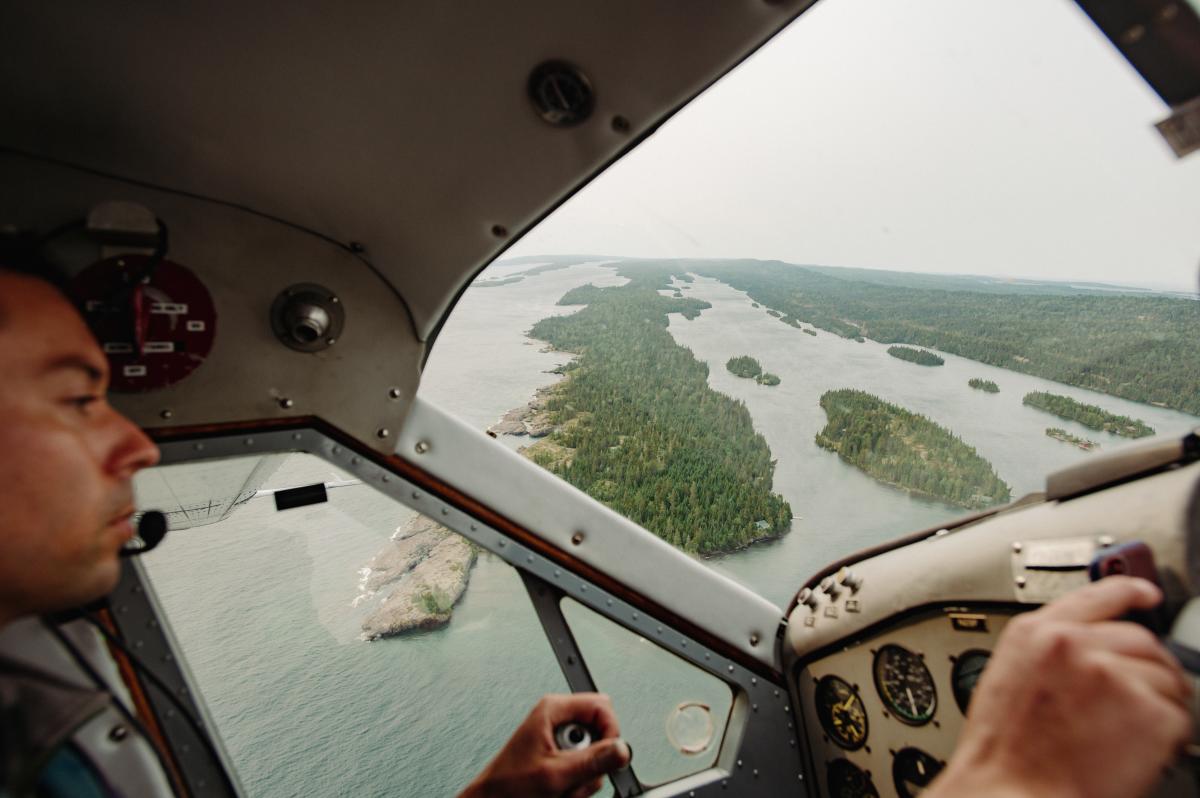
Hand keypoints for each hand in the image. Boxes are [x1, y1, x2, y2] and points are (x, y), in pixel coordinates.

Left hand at [458, 693, 630, 797]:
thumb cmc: (507, 785)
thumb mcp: (555, 774)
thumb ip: (592, 761)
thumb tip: (622, 749)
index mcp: (553, 710)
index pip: (601, 706)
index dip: (610, 731)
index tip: (609, 755)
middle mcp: (557, 721)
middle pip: (601, 734)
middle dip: (593, 762)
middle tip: (573, 777)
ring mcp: (559, 741)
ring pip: (594, 757)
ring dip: (583, 779)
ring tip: (561, 787)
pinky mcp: (561, 759)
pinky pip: (584, 770)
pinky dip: (577, 785)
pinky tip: (560, 790)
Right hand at [928, 577, 1192, 797]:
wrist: (1009, 793)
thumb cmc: (1005, 752)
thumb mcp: (1010, 678)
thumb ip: (1050, 650)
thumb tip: (1092, 646)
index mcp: (1037, 633)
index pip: (1097, 594)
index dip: (1129, 590)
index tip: (1147, 594)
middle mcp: (1075, 644)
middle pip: (1140, 639)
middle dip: (1146, 669)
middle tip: (1135, 702)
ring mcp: (1113, 674)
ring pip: (1164, 677)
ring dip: (1156, 705)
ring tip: (1124, 734)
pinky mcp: (1146, 710)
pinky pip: (1178, 716)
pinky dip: (1167, 737)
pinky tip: (1134, 751)